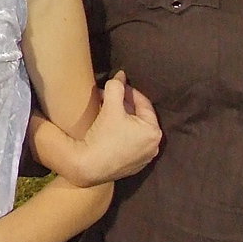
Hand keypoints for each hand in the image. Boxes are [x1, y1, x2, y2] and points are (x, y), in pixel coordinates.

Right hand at [70, 71, 161, 185]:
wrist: (88, 166)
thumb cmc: (103, 136)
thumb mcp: (111, 107)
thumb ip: (117, 87)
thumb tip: (121, 74)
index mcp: (153, 131)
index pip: (143, 103)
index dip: (129, 91)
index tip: (116, 85)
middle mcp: (154, 146)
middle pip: (139, 117)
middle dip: (124, 105)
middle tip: (108, 97)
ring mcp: (144, 159)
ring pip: (134, 131)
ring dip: (123, 119)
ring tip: (107, 111)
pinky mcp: (132, 167)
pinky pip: (130, 144)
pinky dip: (121, 134)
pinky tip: (108, 130)